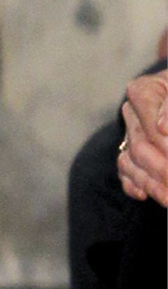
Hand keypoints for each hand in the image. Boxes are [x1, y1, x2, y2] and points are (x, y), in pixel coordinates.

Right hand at [116, 70, 167, 204]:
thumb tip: (162, 128)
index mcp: (145, 91)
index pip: (150, 123)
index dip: (165, 143)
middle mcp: (132, 112)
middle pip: (140, 146)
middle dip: (161, 169)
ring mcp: (129, 133)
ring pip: (131, 162)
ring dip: (151, 184)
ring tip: (167, 198)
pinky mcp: (129, 152)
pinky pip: (125, 170)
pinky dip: (135, 185)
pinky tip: (145, 195)